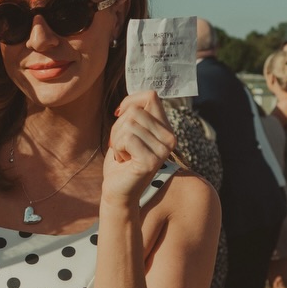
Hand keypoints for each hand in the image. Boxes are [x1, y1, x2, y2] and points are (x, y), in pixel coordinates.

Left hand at [103, 91, 175, 207]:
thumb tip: (131, 98)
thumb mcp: (127, 131)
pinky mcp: (152, 160)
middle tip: (121, 146)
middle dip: (118, 127)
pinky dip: (117, 148)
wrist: (117, 191)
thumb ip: (134, 114)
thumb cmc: (121, 160)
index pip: (150, 96)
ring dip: (117, 139)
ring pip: (129, 124)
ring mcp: (163, 150)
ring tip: (124, 154)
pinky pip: (127, 138)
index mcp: (166, 128)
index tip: (120, 115)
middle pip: (135, 111)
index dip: (130, 101)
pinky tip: (123, 161)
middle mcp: (170, 137)